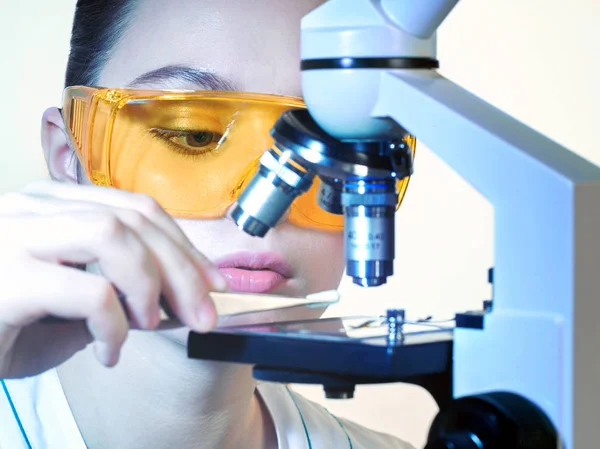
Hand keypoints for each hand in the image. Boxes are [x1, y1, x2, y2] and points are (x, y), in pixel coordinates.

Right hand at [0, 180, 226, 378]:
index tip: (213, 282)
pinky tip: (109, 352)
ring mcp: (13, 236)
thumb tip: (183, 295)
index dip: (183, 244)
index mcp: (51, 205)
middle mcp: (30, 208)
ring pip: (111, 234)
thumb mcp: (73, 303)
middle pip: (132, 218)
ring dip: (149, 283)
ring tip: (150, 324)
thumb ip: (122, 289)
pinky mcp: (5, 278)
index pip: (135, 208)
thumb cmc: (7, 326)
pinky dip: (113, 324)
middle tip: (204, 315)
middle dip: (182, 268)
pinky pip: (86, 289)